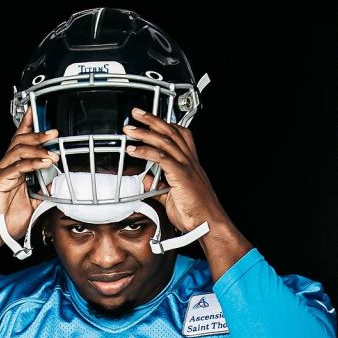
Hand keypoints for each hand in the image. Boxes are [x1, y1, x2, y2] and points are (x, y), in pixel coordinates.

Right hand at [0, 107, 57, 245]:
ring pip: (18, 150)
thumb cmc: (1, 221)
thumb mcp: (28, 206)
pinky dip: (32, 163)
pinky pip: (17, 167)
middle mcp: (5, 168)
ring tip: (53, 151)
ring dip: (38, 148)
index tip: (36, 113)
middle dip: (37, 134)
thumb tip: (53, 187)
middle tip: (53, 131)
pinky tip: (44, 163)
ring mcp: (0, 173)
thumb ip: (39, 194)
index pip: (19, 142)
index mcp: (11, 171)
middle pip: (20, 141)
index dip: (27, 126)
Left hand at [124, 108, 229, 232]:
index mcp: (190, 164)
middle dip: (152, 120)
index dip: (165, 124)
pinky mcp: (181, 175)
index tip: (151, 119)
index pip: (180, 135)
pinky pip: (161, 158)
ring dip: (145, 132)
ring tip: (130, 129)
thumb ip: (158, 187)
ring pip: (165, 141)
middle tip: (137, 113)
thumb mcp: (171, 198)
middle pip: (171, 132)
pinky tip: (133, 149)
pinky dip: (145, 151)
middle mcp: (190, 162)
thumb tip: (145, 181)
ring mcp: (187, 167)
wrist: (207, 224)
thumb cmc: (195, 213)